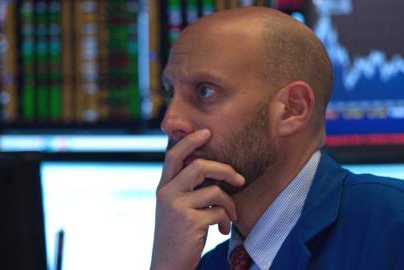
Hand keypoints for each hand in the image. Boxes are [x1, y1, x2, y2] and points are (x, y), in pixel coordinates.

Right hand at [150, 129, 244, 269]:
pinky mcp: (189, 222)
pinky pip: (219, 212)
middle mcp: (167, 193)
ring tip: (231, 216)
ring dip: (230, 204)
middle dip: (224, 170)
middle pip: (199, 167)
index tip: (207, 132)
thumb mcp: (175, 208)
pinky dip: (226, 221)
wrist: (168, 265)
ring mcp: (177, 207)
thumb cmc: (177, 235)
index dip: (190, 141)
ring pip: (215, 191)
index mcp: (164, 187)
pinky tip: (222, 231)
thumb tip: (212, 172)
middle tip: (240, 178)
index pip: (173, 156)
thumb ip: (186, 189)